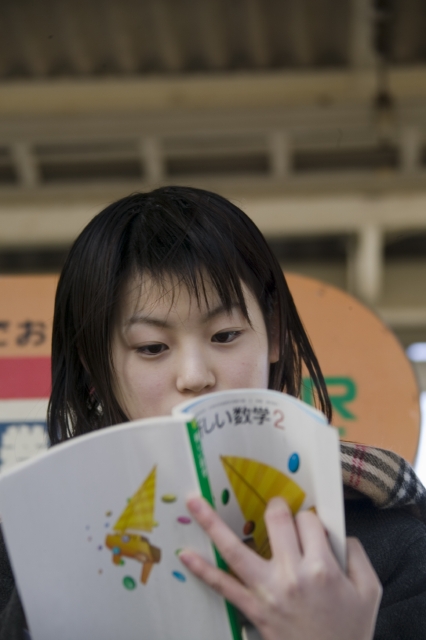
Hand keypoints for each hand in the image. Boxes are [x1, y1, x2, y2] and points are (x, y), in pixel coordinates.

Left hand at [179, 496, 381, 639]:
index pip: (309, 522)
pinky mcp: (252, 608)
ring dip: (212, 523)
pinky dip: (203, 570)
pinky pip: (223, 586)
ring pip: (235, 548)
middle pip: (277, 522)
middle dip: (276, 507)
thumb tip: (340, 534)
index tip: (311, 529)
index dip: (310, 521)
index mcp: (322, 567)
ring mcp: (267, 591)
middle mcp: (291, 574)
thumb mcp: (369, 592)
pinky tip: (186, 555)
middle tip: (275, 507)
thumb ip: (358, 555)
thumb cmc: (351, 631)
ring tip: (193, 502)